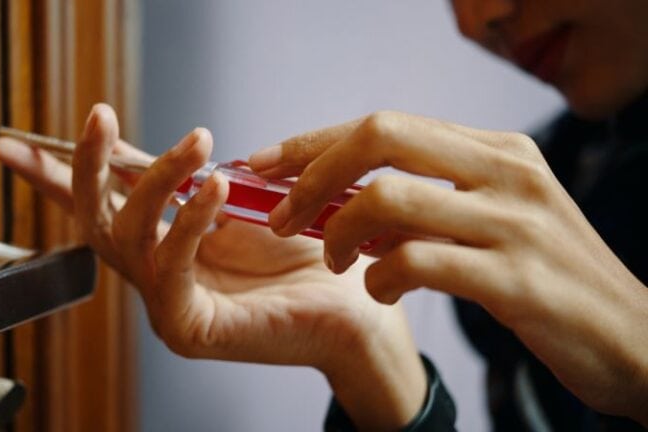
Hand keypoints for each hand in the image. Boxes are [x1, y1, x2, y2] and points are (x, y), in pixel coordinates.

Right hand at [0, 104, 427, 429]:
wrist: (352, 305)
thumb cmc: (306, 255)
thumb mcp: (246, 202)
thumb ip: (201, 181)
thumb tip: (174, 148)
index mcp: (166, 246)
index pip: (106, 205)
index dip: (59, 175)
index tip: (18, 144)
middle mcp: (158, 276)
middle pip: (98, 220)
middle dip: (88, 167)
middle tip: (99, 119)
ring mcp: (168, 305)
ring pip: (129, 237)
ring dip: (156, 182)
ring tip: (196, 144)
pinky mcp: (189, 327)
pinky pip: (170, 268)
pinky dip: (188, 223)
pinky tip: (214, 190)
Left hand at [249, 111, 647, 423]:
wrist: (630, 336)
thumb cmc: (544, 276)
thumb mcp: (493, 218)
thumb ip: (429, 199)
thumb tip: (344, 199)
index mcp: (495, 149)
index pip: (384, 122)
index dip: (315, 141)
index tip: (266, 162)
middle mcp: (505, 171)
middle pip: (380, 136)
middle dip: (314, 173)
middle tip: (286, 216)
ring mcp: (513, 222)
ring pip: (390, 198)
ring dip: (340, 231)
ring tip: (333, 260)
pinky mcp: (515, 279)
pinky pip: (418, 261)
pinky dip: (380, 278)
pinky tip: (382, 292)